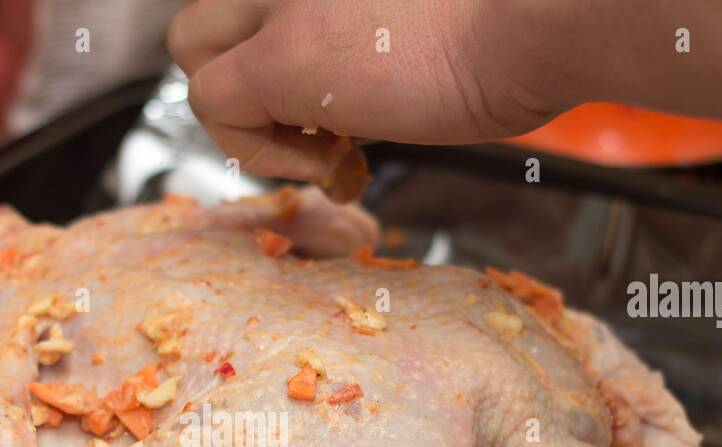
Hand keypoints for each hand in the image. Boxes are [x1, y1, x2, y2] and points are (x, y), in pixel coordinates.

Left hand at [168, 0, 573, 182]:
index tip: (330, 99)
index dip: (270, 54)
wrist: (530, 30)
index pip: (249, 6)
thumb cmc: (502, 31)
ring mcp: (279, 3)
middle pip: (204, 18)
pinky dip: (256, 149)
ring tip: (325, 140)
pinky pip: (213, 106)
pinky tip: (328, 157)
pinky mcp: (280, 57)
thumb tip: (332, 98)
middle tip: (307, 119)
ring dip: (245, 112)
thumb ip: (348, 46)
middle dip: (241, 79)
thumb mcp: (405, 25)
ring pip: (191, 52)